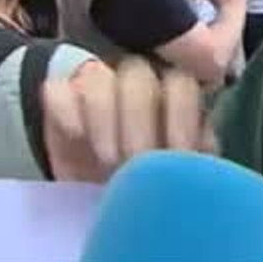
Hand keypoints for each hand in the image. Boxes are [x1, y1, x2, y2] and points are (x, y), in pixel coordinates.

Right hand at [41, 57, 215, 182]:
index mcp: (170, 94)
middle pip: (139, 76)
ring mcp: (93, 87)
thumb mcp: (176, 168)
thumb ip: (194, 151)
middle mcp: (134, 82)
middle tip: (136, 160)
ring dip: (104, 115)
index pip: (181, 83)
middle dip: (139, 119)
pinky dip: (67, 110)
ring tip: (108, 158)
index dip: (182, 115)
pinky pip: (58, 89)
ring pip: (99, 76)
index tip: (178, 154)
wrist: (96, 186)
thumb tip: (204, 148)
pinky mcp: (59, 100)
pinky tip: (76, 135)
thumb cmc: (148, 176)